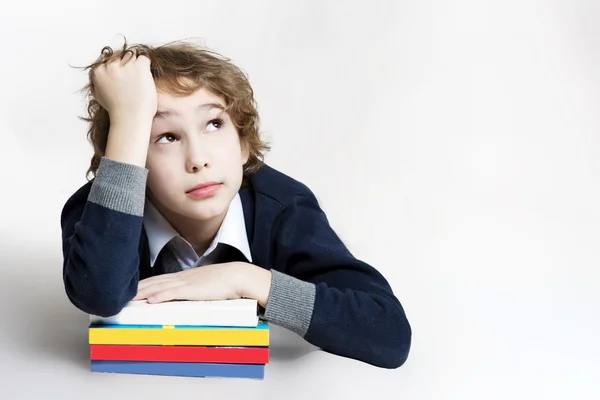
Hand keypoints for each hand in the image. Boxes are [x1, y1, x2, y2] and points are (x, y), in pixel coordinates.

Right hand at [90, 50, 156, 121]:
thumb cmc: (118, 111)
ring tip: (138, 83)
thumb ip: (98, 82)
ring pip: (131, 56)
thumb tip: (100, 72)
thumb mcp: (99, 95)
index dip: (117, 69)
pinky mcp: (139, 66)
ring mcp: (124, 64)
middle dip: (126, 66)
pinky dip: (146, 68)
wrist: (130, 118)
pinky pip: (144, 58)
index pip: (107, 60)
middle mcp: (109, 65)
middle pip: (119, 56)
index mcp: (97, 71)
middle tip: (132, 82)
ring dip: (136, 66)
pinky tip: (145, 80)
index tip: (122, 80)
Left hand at [133, 262, 272, 306]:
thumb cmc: (225, 281)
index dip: (144, 284)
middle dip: (138, 288)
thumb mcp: (205, 284)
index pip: (159, 279)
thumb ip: (194, 288)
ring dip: (144, 292)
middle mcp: (182, 278)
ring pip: (160, 287)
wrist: (238, 276)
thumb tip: (186, 295)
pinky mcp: (193, 290)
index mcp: (185, 276)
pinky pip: (173, 293)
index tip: (132, 289)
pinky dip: (161, 296)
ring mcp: (187, 283)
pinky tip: (151, 300)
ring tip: (129, 298)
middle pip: (155, 282)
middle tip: (120, 294)